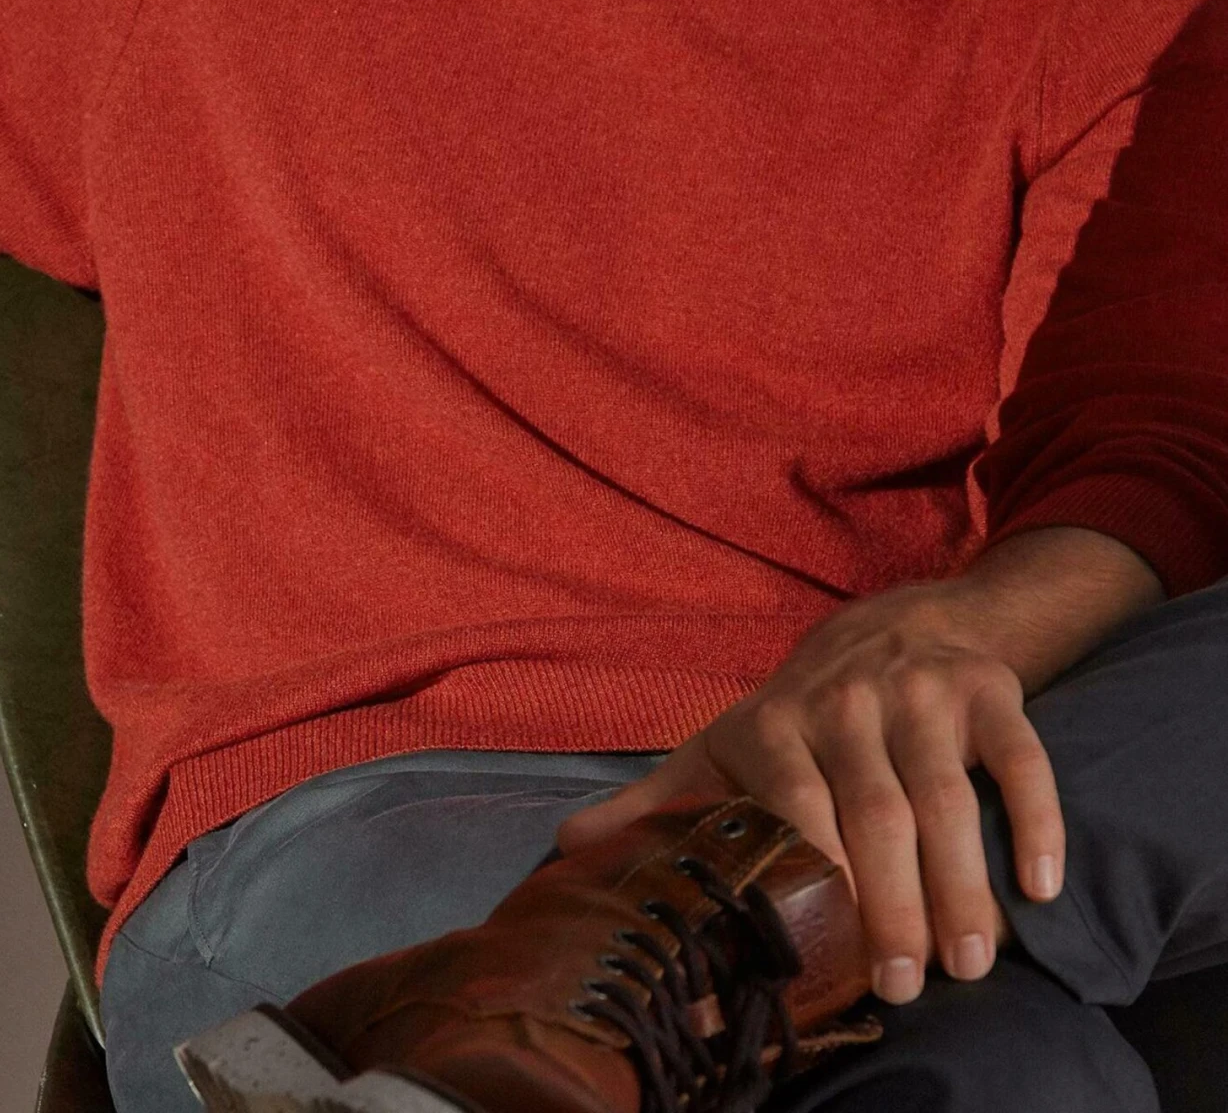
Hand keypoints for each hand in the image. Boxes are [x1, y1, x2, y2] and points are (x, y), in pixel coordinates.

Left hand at [558, 579, 1062, 1002]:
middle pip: (878, 810)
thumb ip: (657, 801)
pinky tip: (1042, 887)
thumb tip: (565, 850)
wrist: (892, 623)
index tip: (832, 955)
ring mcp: (921, 692)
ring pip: (948, 794)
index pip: (796, 803)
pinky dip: (1037, 819)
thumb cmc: (799, 715)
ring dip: (964, 882)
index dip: (817, 874)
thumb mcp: (722, 747)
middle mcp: (848, 699)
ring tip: (972, 963)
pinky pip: (1018, 757)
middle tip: (909, 985)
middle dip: (895, 903)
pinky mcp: (988, 688)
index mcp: (777, 721)